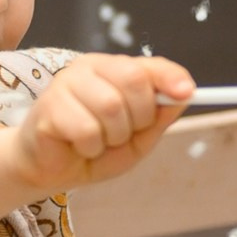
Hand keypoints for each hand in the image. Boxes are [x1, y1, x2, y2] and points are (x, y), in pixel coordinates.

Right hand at [13, 54, 194, 196]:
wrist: (48, 171)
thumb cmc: (92, 149)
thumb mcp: (136, 139)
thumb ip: (158, 118)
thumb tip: (184, 95)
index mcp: (111, 70)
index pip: (147, 65)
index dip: (170, 77)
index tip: (187, 92)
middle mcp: (88, 69)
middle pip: (134, 82)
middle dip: (139, 118)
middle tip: (123, 135)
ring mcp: (65, 84)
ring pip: (112, 107)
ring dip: (112, 137)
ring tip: (97, 143)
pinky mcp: (49, 107)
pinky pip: (87, 129)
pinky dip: (90, 147)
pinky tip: (78, 146)